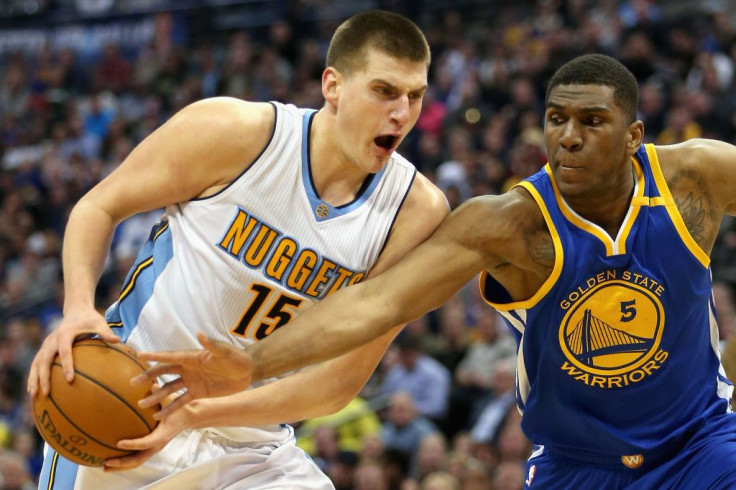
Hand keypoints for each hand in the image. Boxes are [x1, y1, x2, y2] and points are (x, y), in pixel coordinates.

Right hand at [27, 308, 119, 396]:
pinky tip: (33, 390)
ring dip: (33, 379)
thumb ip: (107, 332)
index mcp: (65, 334)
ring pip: (36, 363)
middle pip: (45, 360)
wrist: (76, 310)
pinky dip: (33, 376)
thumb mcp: (99, 323)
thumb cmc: (90, 319)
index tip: (70, 379)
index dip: (67, 365)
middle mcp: (52, 340)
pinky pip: (36, 363)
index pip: (65, 351)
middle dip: (44, 376)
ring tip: (33, 395)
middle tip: (47, 392)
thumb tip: (118, 341)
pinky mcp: (44, 349)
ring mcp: (46, 345)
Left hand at [104, 400, 189, 471]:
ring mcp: (154, 448)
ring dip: (121, 465)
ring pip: (136, 462)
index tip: (118, 443)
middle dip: (121, 463)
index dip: (132, 444)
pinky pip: (137, 457)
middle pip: (138, 460)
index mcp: (162, 435)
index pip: (145, 443)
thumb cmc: (179, 408)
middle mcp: (158, 445)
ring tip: (104, 466)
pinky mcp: (152, 448)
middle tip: (105, 463)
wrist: (190, 417)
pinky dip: (125, 460)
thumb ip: (161, 394)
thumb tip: (152, 384)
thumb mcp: (171, 400)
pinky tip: (112, 458)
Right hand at [132, 332, 253, 419]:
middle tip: (132, 383)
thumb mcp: (225, 352)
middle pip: (164, 373)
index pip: (170, 357)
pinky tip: (158, 416)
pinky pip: (181, 402)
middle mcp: (188, 369)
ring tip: (142, 404)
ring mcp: (191, 382)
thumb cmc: (237, 358)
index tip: (138, 355)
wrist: (247, 373)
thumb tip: (200, 334)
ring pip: (169, 389)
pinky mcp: (197, 393)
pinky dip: (170, 408)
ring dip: (156, 396)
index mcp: (192, 357)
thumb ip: (212, 346)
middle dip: (149, 377)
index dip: (155, 356)